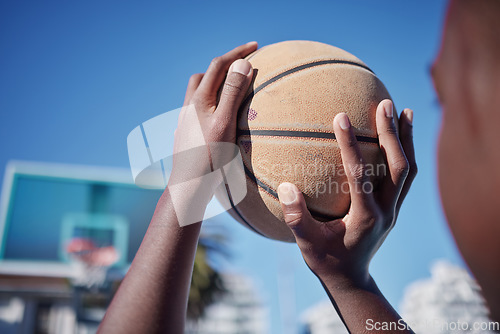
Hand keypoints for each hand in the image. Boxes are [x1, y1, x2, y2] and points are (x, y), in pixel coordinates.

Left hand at [171, 42, 256, 179]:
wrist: (188, 186)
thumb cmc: (210, 157)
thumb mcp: (225, 122)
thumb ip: (232, 92)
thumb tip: (243, 63)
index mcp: (199, 99)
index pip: (219, 65)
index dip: (237, 52)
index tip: (256, 46)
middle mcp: (189, 107)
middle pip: (204, 76)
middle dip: (222, 66)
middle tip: (241, 68)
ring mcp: (185, 121)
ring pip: (197, 93)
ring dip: (213, 85)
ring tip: (229, 91)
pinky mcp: (185, 135)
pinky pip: (196, 110)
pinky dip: (209, 103)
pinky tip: (217, 117)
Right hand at [277, 99, 416, 285]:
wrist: (351, 279)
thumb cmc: (326, 261)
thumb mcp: (307, 244)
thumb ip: (296, 217)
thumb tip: (287, 187)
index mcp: (365, 218)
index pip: (360, 175)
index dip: (350, 145)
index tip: (341, 117)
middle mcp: (385, 212)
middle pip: (398, 168)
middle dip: (392, 134)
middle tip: (385, 103)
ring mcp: (393, 210)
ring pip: (408, 170)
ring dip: (406, 139)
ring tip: (402, 109)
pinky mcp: (394, 208)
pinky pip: (406, 177)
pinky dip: (406, 152)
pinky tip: (401, 134)